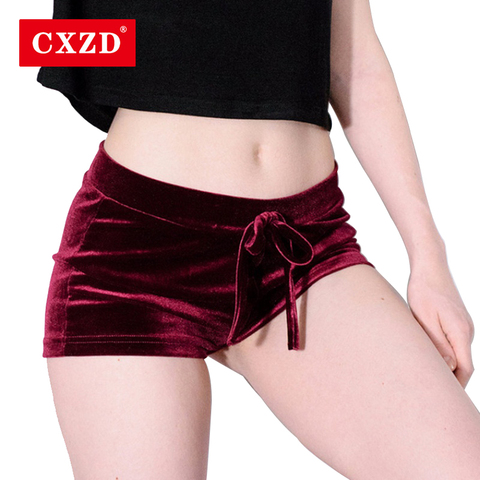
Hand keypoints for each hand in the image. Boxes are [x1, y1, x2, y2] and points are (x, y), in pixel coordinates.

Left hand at [407, 263, 474, 388]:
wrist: (430, 266)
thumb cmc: (423, 290)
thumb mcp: (424, 317)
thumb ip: (437, 342)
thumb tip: (449, 367)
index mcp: (460, 332)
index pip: (465, 368)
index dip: (456, 386)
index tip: (444, 400)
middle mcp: (467, 330)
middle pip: (464, 364)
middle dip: (452, 381)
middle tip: (434, 396)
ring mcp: (464, 325)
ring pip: (460, 354)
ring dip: (447, 367)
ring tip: (428, 380)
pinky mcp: (457, 320)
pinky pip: (455, 344)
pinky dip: (446, 355)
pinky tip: (431, 358)